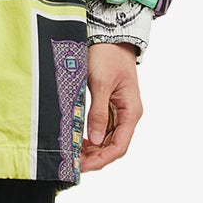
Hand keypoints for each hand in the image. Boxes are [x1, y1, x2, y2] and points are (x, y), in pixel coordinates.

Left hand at [81, 41, 142, 170]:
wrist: (110, 36)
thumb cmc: (108, 56)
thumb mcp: (100, 84)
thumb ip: (98, 113)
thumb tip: (95, 140)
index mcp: (131, 111)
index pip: (119, 146)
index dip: (101, 160)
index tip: (83, 166)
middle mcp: (127, 115)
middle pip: (113, 146)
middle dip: (94, 158)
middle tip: (72, 163)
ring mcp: (119, 112)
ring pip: (107, 140)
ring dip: (92, 150)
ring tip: (72, 155)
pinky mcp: (109, 106)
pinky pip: (102, 129)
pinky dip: (91, 138)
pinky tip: (77, 142)